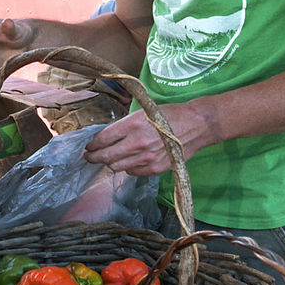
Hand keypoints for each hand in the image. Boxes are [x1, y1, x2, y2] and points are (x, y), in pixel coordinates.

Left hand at [82, 103, 207, 175]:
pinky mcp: (155, 168)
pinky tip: (128, 161)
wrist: (196, 125)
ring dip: (109, 163)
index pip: (103, 139)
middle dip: (93, 157)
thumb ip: (124, 125)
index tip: (88, 146)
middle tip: (89, 156)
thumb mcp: (143, 112)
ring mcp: (146, 158)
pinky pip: (132, 172)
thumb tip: (106, 136)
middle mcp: (137, 143)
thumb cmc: (169, 115)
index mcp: (132, 124)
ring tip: (107, 159)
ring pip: (116, 167)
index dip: (91, 144)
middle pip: (106, 157)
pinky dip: (127, 167)